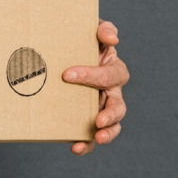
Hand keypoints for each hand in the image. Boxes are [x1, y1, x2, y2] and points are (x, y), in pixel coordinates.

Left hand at [62, 20, 128, 154]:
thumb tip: (111, 38)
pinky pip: (92, 135)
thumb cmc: (77, 42)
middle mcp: (110, 91)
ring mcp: (99, 106)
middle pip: (118, 105)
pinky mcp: (86, 119)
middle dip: (110, 114)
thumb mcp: (89, 30)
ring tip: (96, 137)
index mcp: (111, 68)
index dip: (91, 75)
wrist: (58, 54)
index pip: (109, 74)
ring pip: (112, 123)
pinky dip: (87, 144)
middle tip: (97, 119)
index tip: (67, 74)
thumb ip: (101, 29)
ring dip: (107, 132)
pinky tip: (76, 147)